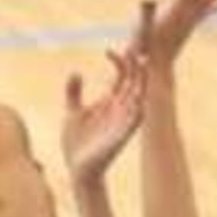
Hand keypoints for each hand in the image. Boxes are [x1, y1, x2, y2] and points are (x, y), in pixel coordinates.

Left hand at [61, 45, 146, 185]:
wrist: (77, 169)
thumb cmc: (76, 144)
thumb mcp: (71, 112)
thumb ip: (74, 92)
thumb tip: (76, 71)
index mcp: (110, 103)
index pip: (120, 77)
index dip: (118, 63)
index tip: (108, 50)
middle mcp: (120, 110)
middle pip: (133, 82)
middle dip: (136, 66)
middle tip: (139, 47)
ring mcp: (123, 122)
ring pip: (137, 97)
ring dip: (141, 81)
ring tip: (145, 64)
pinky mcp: (122, 136)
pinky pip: (134, 119)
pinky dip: (138, 106)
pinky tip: (141, 95)